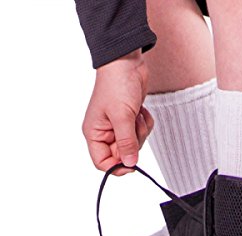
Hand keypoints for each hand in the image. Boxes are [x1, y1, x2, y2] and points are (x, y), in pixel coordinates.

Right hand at [81, 49, 153, 175]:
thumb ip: (126, 143)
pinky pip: (143, 133)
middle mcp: (105, 132)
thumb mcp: (122, 117)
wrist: (127, 62)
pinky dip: (146, 124)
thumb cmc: (117, 84)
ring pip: (135, 145)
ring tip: (136, 114)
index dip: (117, 167)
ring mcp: (118, 127)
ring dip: (141, 131)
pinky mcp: (131, 121)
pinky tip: (141, 111)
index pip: (102, 162)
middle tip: (134, 126)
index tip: (132, 164)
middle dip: (134, 143)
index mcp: (94, 133)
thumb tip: (129, 164)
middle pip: (123, 155)